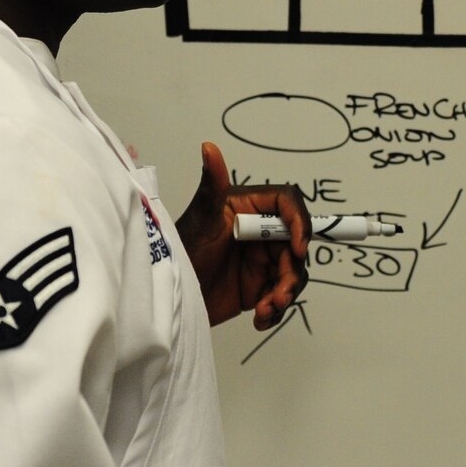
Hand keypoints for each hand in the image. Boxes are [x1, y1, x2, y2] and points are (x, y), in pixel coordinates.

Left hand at [175, 142, 309, 328]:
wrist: (165, 300)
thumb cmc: (178, 252)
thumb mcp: (199, 220)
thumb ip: (213, 186)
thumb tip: (209, 147)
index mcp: (248, 209)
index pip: (287, 203)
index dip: (299, 222)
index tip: (297, 248)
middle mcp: (259, 232)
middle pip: (296, 244)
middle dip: (291, 271)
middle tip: (278, 294)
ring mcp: (260, 261)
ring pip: (292, 273)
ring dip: (285, 294)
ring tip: (265, 309)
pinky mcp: (258, 286)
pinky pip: (281, 296)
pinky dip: (275, 310)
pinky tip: (259, 319)